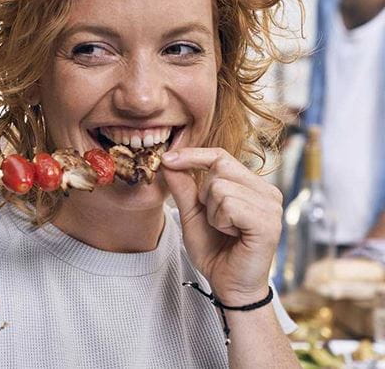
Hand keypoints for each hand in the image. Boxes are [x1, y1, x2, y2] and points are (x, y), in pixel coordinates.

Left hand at [161, 148, 281, 304]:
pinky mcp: (268, 222)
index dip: (192, 154)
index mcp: (252, 185)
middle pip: (219, 167)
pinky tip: (232, 235)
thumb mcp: (191, 213)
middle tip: (214, 219)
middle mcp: (267, 191)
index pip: (221, 155)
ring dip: (212, 212)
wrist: (228, 284)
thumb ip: (183, 186)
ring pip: (221, 187)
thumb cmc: (214, 250)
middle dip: (204, 194)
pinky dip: (221, 221)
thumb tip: (168, 160)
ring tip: (225, 229)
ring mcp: (271, 206)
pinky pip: (230, 205)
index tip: (167, 159)